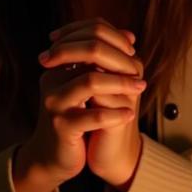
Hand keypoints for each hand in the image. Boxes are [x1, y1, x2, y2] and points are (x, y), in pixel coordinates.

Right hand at [39, 19, 144, 187]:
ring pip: (90, 81)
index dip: (114, 40)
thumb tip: (130, 36)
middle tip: (139, 71)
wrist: (53, 156)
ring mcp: (55, 103)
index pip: (86, 35)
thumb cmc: (75, 118)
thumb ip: (105, 61)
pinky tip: (129, 114)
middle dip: (119, 59)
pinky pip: (93, 116)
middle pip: (89, 53)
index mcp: (58, 66)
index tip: (133, 53)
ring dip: (120, 83)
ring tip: (138, 89)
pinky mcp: (62, 126)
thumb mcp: (89, 86)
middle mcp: (52, 79)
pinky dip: (115, 114)